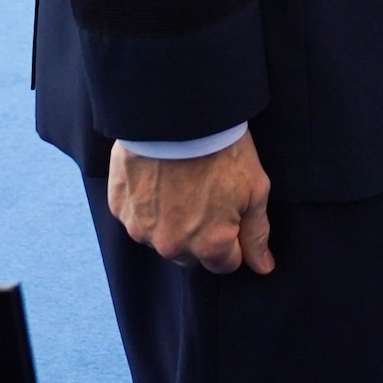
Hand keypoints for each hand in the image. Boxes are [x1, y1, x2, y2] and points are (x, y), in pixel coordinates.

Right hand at [108, 130, 274, 274]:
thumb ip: (257, 233)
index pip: (225, 263)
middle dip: (201, 234)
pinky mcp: (119, 208)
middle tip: (207, 193)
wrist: (179, 114)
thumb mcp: (255, 189)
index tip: (231, 210)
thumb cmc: (223, 150)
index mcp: (209, 245)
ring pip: (162, 238)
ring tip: (183, 182)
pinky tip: (160, 177)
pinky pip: (137, 218)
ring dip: (172, 221)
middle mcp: (172, 246)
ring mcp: (141, 229)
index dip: (233, 238)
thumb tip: (263, 267)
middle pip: (191, 254)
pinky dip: (148, 205)